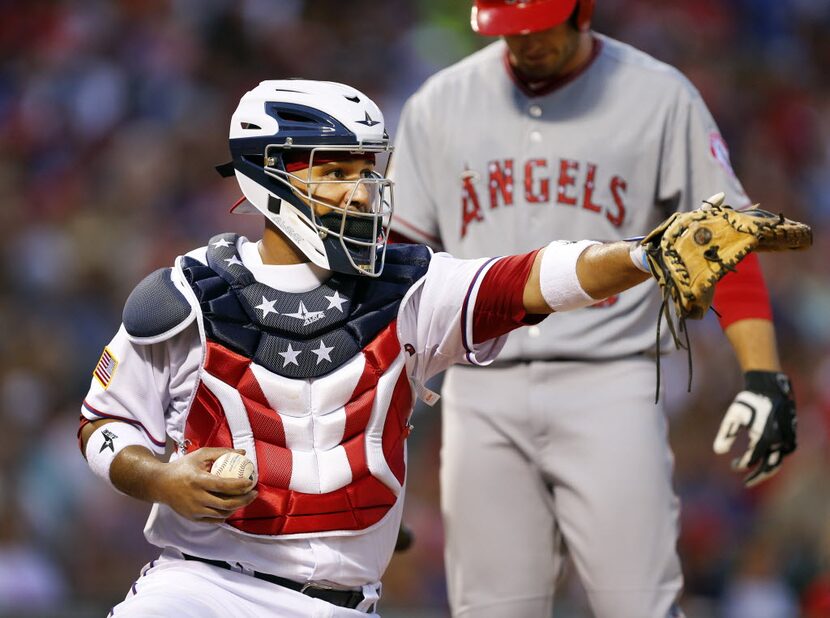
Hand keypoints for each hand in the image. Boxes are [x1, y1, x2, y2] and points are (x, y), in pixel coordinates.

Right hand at [152, 447, 257, 521]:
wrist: (160, 484)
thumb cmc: (182, 467)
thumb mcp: (200, 455)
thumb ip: (222, 453)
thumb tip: (243, 453)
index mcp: (198, 481)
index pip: (224, 486)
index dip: (240, 486)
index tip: (251, 481)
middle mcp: (196, 498)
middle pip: (226, 503)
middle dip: (245, 499)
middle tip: (254, 493)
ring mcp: (195, 510)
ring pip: (222, 513)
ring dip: (238, 507)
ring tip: (246, 498)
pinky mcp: (193, 518)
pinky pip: (215, 519)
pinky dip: (226, 514)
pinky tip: (233, 506)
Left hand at [713, 371, 796, 486]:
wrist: (771, 388)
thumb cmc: (749, 402)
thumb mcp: (733, 417)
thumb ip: (725, 435)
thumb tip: (718, 452)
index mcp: (764, 438)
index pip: (751, 460)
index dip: (741, 466)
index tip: (733, 466)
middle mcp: (779, 442)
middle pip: (769, 468)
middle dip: (757, 477)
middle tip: (746, 484)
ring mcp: (787, 440)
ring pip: (778, 462)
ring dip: (766, 470)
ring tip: (754, 474)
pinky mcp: (791, 436)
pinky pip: (783, 454)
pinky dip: (774, 459)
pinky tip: (764, 460)